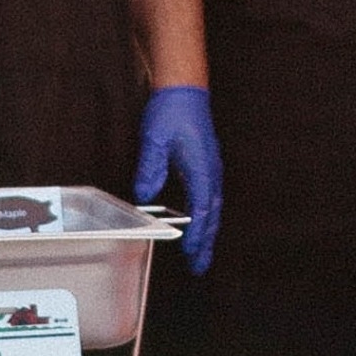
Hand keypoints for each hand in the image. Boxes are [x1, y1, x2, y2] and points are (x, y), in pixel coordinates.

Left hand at [134, 85, 221, 275]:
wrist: (184, 89)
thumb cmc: (172, 111)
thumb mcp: (154, 139)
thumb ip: (150, 168)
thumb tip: (143, 195)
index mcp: (202, 168)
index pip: (201, 210)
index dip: (196, 235)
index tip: (191, 253)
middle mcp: (211, 171)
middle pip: (212, 216)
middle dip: (206, 242)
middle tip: (200, 266)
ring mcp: (211, 168)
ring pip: (212, 208)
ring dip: (207, 232)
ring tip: (201, 252)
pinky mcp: (206, 164)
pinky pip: (208, 197)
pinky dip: (205, 216)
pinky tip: (197, 224)